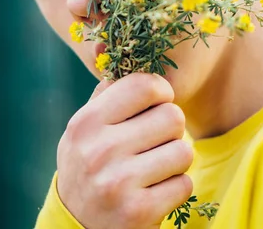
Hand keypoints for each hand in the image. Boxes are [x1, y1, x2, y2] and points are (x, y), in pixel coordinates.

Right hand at [56, 73, 193, 228]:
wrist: (78, 227)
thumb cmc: (88, 165)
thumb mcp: (84, 129)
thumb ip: (106, 94)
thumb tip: (117, 52)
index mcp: (86, 123)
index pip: (145, 85)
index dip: (161, 91)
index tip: (158, 103)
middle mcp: (99, 151)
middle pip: (172, 116)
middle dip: (171, 128)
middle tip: (156, 141)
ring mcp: (118, 183)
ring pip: (184, 150)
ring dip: (175, 159)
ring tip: (155, 166)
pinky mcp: (139, 212)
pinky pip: (185, 184)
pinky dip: (176, 187)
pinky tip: (155, 191)